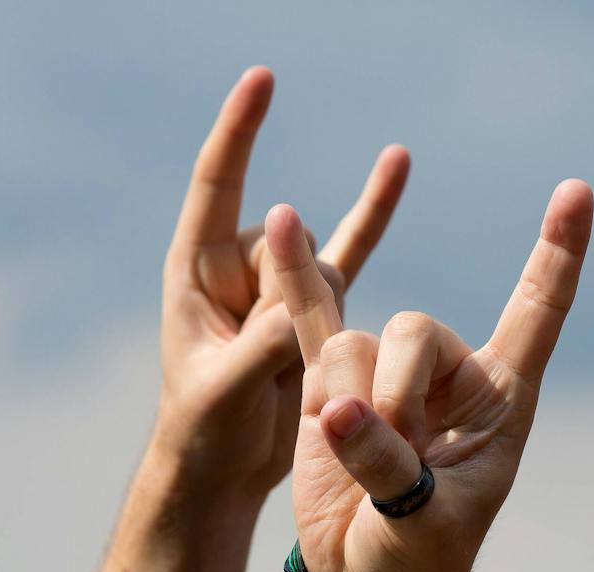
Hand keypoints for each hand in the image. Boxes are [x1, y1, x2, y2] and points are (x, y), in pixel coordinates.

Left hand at [152, 66, 409, 499]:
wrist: (223, 470)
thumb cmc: (205, 431)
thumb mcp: (226, 390)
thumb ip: (263, 346)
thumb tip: (304, 303)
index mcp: (196, 271)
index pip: (217, 183)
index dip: (239, 132)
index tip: (263, 79)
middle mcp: (236, 265)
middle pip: (288, 241)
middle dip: (293, 293)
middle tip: (268, 356)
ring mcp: (278, 283)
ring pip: (325, 263)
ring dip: (322, 309)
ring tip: (290, 366)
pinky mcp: (314, 307)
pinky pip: (351, 253)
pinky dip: (372, 212)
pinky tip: (397, 163)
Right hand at [266, 179, 593, 571]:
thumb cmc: (418, 559)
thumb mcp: (421, 524)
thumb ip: (388, 466)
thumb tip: (339, 410)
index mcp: (500, 397)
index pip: (537, 310)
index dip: (559, 254)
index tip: (577, 192)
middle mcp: (449, 376)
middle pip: (416, 329)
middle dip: (393, 392)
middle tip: (392, 454)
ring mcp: (388, 376)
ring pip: (356, 344)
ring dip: (344, 401)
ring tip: (354, 461)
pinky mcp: (332, 384)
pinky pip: (314, 322)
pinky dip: (300, 281)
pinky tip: (284, 225)